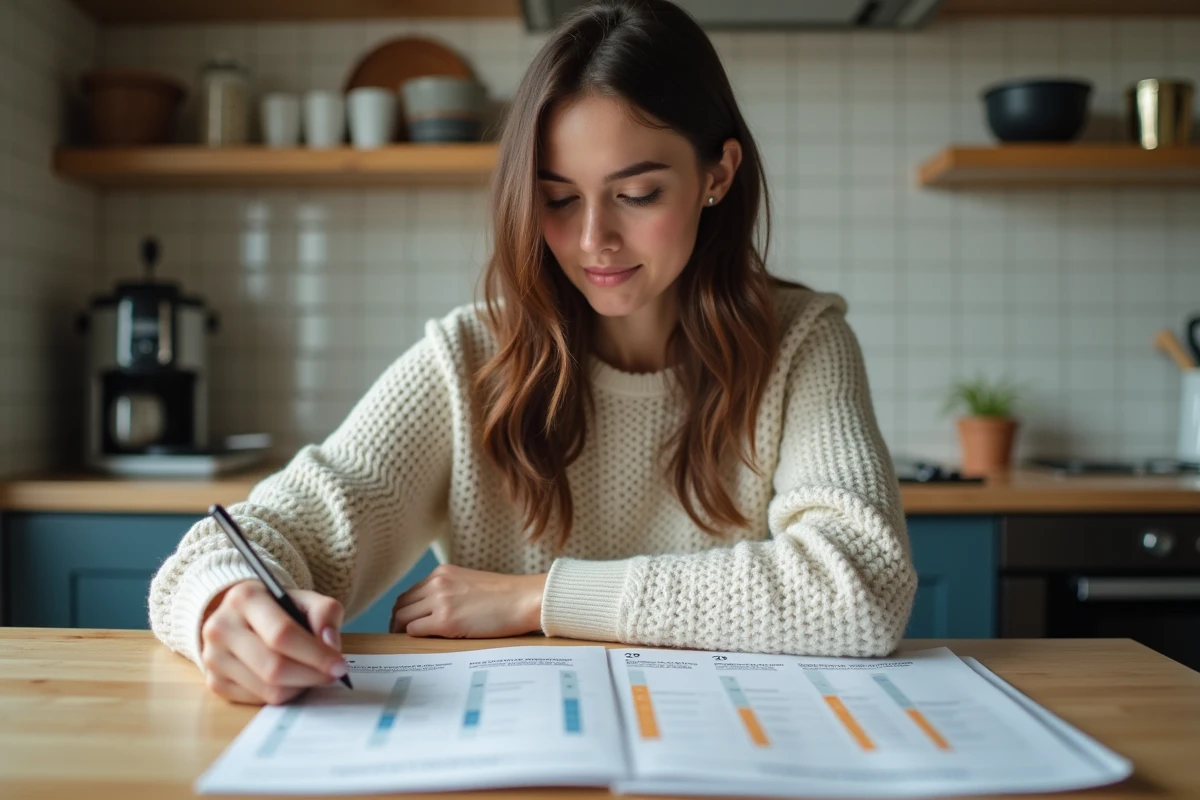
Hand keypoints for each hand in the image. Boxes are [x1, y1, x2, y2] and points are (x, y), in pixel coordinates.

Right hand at [199, 580, 348, 705]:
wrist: (241, 616)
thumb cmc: (278, 608)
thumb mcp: (304, 598)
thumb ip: (325, 613)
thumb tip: (330, 645)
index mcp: (244, 598)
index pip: (282, 634)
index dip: (315, 654)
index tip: (340, 666)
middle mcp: (221, 627)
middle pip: (273, 667)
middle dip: (311, 676)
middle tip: (332, 676)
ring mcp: (213, 657)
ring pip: (267, 689)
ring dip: (299, 687)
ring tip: (312, 675)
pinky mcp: (214, 682)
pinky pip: (257, 700)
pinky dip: (282, 694)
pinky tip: (291, 680)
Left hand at [390, 565, 546, 637]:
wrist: (525, 599)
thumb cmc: (505, 596)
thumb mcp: (470, 584)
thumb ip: (449, 591)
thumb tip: (432, 612)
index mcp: (442, 572)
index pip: (410, 593)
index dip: (405, 611)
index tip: (407, 624)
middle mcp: (437, 583)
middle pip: (401, 605)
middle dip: (398, 622)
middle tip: (403, 638)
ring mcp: (440, 601)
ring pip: (403, 618)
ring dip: (404, 632)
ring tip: (412, 644)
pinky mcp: (446, 621)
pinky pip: (415, 631)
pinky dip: (416, 638)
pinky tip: (427, 643)